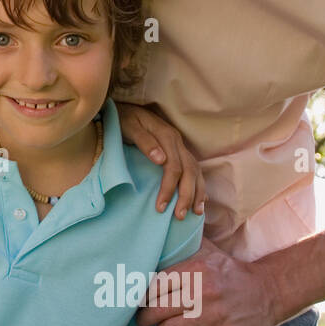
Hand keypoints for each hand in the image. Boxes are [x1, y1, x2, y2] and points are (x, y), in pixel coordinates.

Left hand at [115, 101, 204, 219]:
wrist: (125, 109)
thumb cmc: (124, 119)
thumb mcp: (129, 126)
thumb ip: (144, 141)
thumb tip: (161, 160)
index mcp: (167, 136)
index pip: (174, 167)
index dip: (169, 188)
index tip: (160, 207)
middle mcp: (178, 142)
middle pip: (189, 172)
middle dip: (186, 196)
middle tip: (178, 216)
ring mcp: (180, 146)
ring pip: (196, 171)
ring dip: (197, 193)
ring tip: (195, 213)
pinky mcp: (179, 151)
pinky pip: (194, 170)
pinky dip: (199, 185)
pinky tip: (201, 200)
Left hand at [134, 238, 280, 325]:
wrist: (268, 291)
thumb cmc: (230, 271)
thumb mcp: (209, 251)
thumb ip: (183, 243)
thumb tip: (159, 230)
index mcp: (196, 269)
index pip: (156, 285)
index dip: (142, 295)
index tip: (137, 300)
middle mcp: (202, 291)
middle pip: (158, 309)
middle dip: (145, 317)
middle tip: (142, 320)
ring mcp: (213, 315)